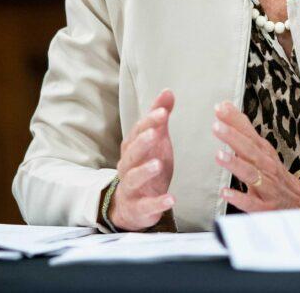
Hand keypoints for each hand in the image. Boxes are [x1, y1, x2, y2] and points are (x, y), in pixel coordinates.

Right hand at [109, 89, 175, 230]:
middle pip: (132, 153)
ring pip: (133, 178)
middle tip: (155, 133)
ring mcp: (131, 188)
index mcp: (132, 148)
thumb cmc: (145, 166)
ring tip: (158, 164)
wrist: (131, 205)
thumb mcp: (155, 142)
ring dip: (145, 171)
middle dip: (142, 142)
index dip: (149, 122)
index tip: (163, 112)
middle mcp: (127, 166)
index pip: (137, 132)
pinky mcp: (138, 208)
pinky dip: (157, 203)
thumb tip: (167, 91)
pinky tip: (171, 199)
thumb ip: (159, 118)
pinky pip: (146, 206)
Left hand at [211, 101, 299, 211]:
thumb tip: (223, 105)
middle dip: (234, 138)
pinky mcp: (265, 207)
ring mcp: (267, 187)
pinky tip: (225, 193)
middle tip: (217, 126)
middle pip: (250, 151)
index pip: (249, 134)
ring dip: (236, 164)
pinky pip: (252, 203)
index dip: (235, 122)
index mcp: (264, 152)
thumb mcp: (260, 149)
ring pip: (252, 175)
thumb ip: (241, 128)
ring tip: (219, 155)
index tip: (220, 109)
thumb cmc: (273, 172)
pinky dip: (239, 198)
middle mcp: (267, 167)